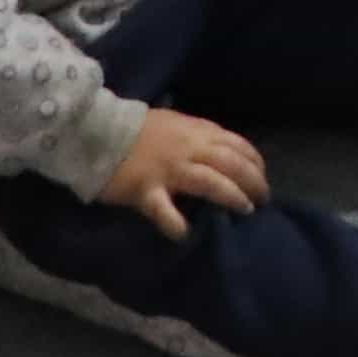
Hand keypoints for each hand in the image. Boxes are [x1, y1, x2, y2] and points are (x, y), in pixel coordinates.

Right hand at [87, 105, 269, 234]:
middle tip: (262, 199)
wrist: (94, 130)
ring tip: (245, 210)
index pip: (237, 144)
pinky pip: (164, 210)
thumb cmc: (135, 128)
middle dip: (253, 181)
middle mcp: (188, 149)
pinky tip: (186, 234)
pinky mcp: (145, 190)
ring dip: (232, 196)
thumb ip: (197, 134)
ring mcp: (167, 170)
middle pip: (231, 163)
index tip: (261, 177)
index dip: (255, 162)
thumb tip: (222, 149)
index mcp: (195, 132)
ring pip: (210, 182)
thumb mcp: (174, 122)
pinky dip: (176, 224)